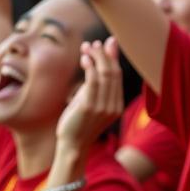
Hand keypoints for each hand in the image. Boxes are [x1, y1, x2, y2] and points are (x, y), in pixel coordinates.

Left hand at [55, 38, 123, 154]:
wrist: (72, 147)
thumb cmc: (78, 123)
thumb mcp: (89, 102)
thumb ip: (95, 84)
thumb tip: (97, 62)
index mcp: (117, 105)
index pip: (118, 75)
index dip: (112, 57)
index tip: (105, 43)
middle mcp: (114, 105)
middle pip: (113, 72)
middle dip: (104, 54)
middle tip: (93, 43)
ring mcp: (103, 107)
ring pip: (105, 74)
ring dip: (96, 57)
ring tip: (86, 47)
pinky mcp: (90, 107)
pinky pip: (93, 82)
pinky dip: (90, 67)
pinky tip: (84, 58)